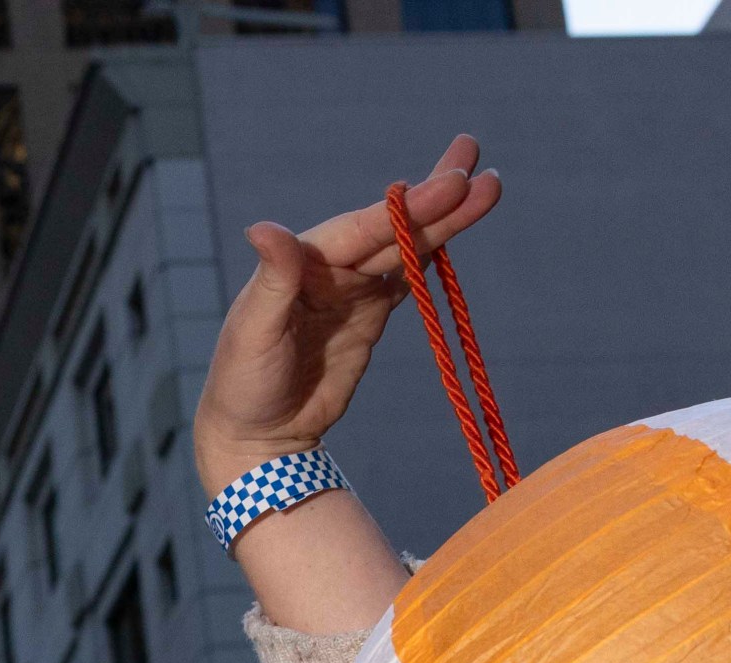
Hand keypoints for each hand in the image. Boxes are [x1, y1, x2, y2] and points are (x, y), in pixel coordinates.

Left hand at [191, 135, 503, 495]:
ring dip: (444, 220)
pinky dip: (430, 255)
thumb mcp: (253, 332)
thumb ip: (273, 280)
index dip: (408, 207)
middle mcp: (331, 268)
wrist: (258, 435)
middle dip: (436, 198)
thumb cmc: (243, 384)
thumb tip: (263, 228)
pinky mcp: (369, 318)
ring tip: (487, 186)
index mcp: (304, 262)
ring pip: (405, 248)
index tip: (451, 184)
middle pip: (392, 228)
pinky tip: (456, 227)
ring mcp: (353, 291)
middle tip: (476, 159)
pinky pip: (406, 279)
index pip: (364, 228)